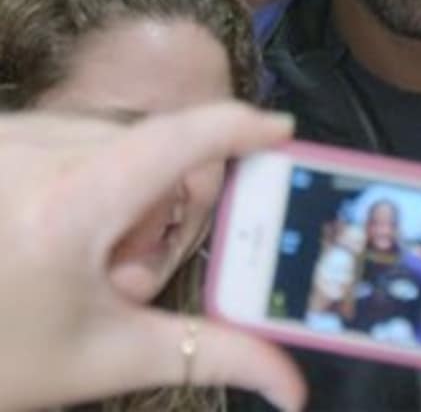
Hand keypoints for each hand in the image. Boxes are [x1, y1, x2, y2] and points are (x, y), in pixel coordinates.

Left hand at [0, 103, 304, 411]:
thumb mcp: (106, 356)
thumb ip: (213, 355)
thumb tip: (297, 387)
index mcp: (71, 203)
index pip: (177, 140)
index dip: (238, 127)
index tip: (284, 130)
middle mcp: (31, 150)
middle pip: (147, 150)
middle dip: (156, 209)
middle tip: (120, 277)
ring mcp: (2, 137)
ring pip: (107, 141)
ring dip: (117, 193)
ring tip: (72, 263)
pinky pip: (62, 137)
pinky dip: (76, 178)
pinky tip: (40, 236)